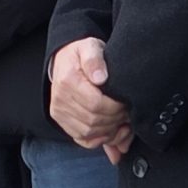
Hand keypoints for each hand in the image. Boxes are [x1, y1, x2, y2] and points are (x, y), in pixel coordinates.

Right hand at [49, 37, 130, 153]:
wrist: (64, 61)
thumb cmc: (81, 55)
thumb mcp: (90, 47)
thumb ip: (95, 60)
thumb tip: (100, 77)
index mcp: (68, 81)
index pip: (95, 104)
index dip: (115, 108)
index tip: (126, 103)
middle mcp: (60, 99)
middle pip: (94, 121)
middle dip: (116, 120)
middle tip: (127, 113)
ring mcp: (60, 113)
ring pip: (89, 133)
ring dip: (110, 132)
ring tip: (123, 123)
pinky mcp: (63, 122)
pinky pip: (83, 139)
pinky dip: (100, 140)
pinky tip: (112, 132)